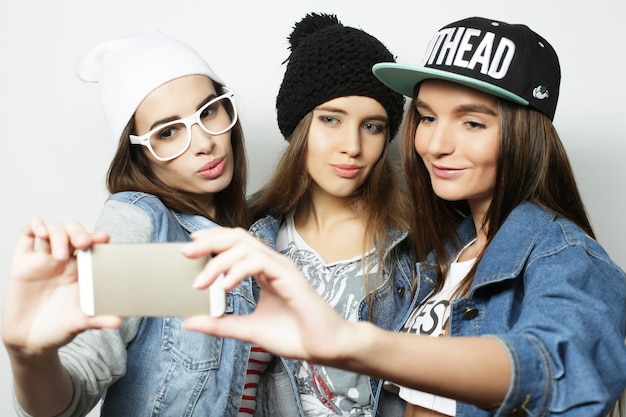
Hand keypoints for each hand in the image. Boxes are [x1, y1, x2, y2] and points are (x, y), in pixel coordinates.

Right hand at [2, 218, 121, 357]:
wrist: (30, 341)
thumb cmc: (59, 328)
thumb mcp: (81, 323)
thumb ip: (99, 319)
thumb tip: (118, 321)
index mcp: (82, 270)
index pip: (92, 245)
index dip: (97, 238)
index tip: (104, 239)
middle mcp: (65, 261)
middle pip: (74, 232)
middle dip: (79, 232)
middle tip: (83, 244)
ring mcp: (44, 259)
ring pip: (53, 230)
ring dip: (59, 234)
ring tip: (60, 255)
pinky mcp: (23, 262)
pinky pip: (27, 234)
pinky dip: (34, 225)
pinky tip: (40, 233)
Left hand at [182, 227, 355, 362]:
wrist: (325, 348)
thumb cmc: (295, 336)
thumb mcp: (248, 330)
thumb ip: (220, 324)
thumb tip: (189, 321)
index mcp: (265, 271)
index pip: (236, 245)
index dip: (213, 241)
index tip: (189, 250)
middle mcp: (273, 264)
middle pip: (238, 237)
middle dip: (210, 241)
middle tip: (186, 253)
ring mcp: (282, 268)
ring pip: (245, 247)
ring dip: (219, 261)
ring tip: (201, 282)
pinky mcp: (290, 276)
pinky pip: (259, 262)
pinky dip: (238, 270)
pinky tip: (225, 286)